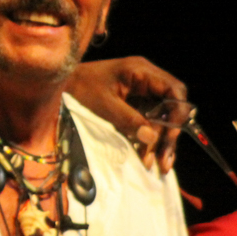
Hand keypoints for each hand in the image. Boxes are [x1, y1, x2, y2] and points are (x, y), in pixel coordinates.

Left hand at [65, 56, 186, 173]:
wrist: (59, 84)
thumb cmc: (78, 88)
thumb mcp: (102, 104)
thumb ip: (127, 119)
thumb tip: (152, 138)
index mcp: (141, 71)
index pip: (174, 90)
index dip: (177, 113)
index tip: (170, 135)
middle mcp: (146, 79)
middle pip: (171, 107)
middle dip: (169, 133)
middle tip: (164, 159)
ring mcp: (141, 91)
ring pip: (162, 117)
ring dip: (161, 140)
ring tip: (159, 163)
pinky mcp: (135, 103)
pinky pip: (150, 121)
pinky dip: (150, 138)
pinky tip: (148, 156)